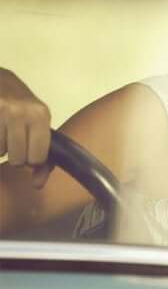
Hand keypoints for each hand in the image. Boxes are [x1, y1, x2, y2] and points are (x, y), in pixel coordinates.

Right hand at [0, 68, 52, 186]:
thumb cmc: (20, 104)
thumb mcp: (38, 122)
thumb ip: (43, 155)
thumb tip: (38, 185)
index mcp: (41, 115)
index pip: (38, 157)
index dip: (32, 159)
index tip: (29, 149)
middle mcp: (21, 112)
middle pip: (17, 159)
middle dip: (14, 155)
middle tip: (13, 140)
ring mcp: (2, 111)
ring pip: (1, 153)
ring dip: (0, 147)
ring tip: (3, 131)